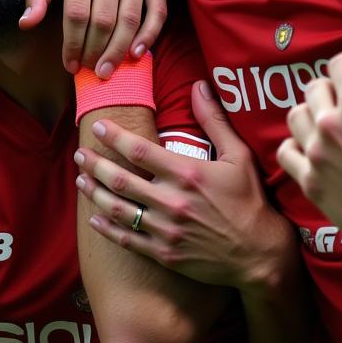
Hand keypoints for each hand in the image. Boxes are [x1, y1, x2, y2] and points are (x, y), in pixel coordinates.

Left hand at [19, 0, 167, 76]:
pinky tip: (136, 54)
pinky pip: (157, 13)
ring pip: (129, 20)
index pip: (76, 13)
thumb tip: (25, 24)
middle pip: (103, 20)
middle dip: (94, 52)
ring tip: (107, 70)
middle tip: (90, 71)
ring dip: (118, 51)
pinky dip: (148, 37)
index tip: (70, 64)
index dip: (72, 44)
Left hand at [75, 80, 292, 290]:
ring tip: (80, 179)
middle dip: (95, 164)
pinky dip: (107, 228)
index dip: (113, 137)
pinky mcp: (165, 255)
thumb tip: (199, 86)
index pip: (138, 150)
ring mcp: (166, 231)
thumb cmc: (250, 201)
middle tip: (80, 153)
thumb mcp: (238, 157)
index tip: (98, 126)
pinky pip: (128, 240)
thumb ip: (214, 120)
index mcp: (187, 174)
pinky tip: (94, 217)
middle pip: (121, 179)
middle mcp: (172, 202)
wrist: (261, 256)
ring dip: (95, 193)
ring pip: (119, 209)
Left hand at [277, 11, 341, 271]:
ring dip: (311, 114)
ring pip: (295, 115)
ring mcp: (316, 151)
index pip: (338, 63)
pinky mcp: (308, 178)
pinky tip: (312, 147)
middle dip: (332, 89)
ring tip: (331, 122)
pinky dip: (295, 145)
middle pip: (314, 88)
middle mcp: (330, 122)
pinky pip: (285, 150)